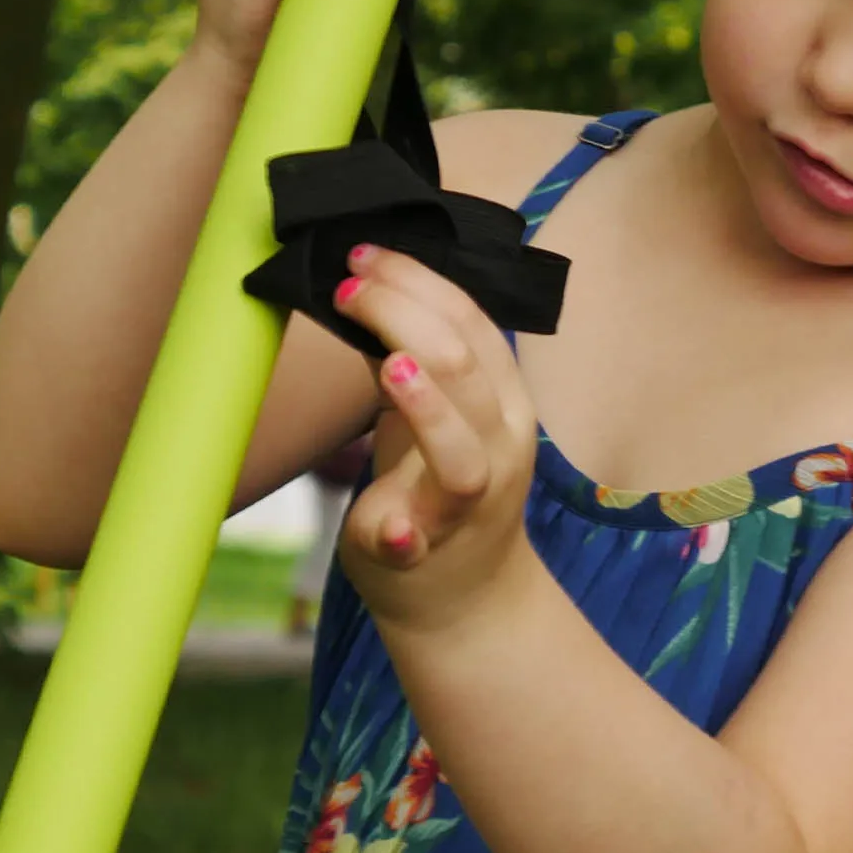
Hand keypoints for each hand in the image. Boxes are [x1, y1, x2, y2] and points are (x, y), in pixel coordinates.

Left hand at [329, 241, 540, 634]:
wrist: (464, 595)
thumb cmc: (436, 485)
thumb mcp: (432, 410)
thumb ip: (409, 356)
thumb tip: (364, 285)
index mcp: (502, 399)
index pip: (472, 323)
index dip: (419, 281)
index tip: (365, 257)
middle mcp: (498, 445)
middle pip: (465, 367)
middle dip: (405, 315)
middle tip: (349, 287)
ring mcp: (466, 504)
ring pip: (463, 451)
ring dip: (427, 407)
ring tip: (390, 366)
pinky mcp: (424, 552)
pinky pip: (421, 542)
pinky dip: (406, 533)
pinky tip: (391, 524)